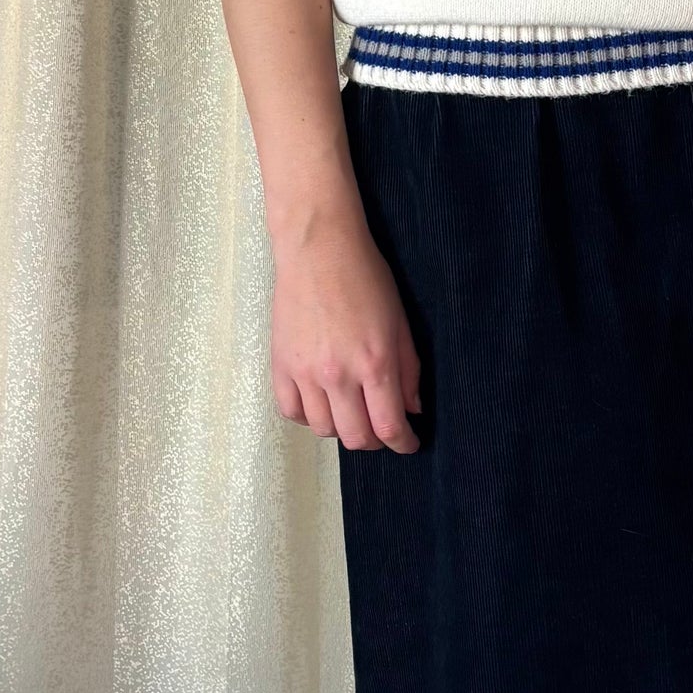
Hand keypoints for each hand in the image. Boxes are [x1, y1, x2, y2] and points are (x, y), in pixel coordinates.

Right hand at [270, 209, 422, 451]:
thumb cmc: (365, 277)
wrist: (318, 248)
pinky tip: (321, 404)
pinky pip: (291, 411)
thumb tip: (411, 409)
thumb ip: (409, 370)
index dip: (402, 443)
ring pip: (323, 429)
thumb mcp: (399, 321)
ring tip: (352, 412)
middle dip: (375, 441)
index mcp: (374, 363)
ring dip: (342, 428)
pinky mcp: (281, 364)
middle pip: (355, 437)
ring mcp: (305, 372)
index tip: (408, 444)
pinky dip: (308, 417)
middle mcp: (337, 375)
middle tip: (382, 430)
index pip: (389, 427)